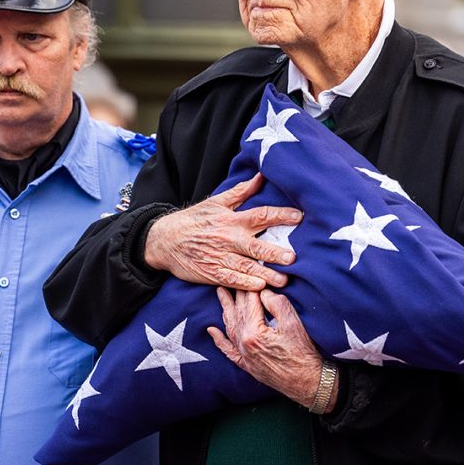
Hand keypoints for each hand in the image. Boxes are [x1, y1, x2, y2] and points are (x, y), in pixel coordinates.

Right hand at [143, 174, 300, 291]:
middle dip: (275, 253)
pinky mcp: (213, 273)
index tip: (299, 217)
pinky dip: (245, 284)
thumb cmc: (193, 220)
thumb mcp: (215, 202)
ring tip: (284, 281)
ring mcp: (220, 258)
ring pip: (247, 267)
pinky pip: (232, 280)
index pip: (261, 215)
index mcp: (231, 219)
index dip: (281, 215)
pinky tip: (259, 287)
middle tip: (293, 258)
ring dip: (266, 274)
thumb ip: (240, 192)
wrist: (164, 240)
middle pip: (256, 246)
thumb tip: (260, 176)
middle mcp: (228, 239)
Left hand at [208, 287, 330, 408]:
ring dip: (225, 309)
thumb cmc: (303, 354)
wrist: (308, 383)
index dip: (251, 284)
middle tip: (232, 275)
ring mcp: (243, 355)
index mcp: (253, 331)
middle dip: (236, 292)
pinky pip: (228, 350)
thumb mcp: (293, 323)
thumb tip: (263, 292)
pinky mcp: (246, 365)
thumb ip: (276, 303)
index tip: (251, 270)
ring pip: (230, 327)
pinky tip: (212, 331)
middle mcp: (243, 343)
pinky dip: (219, 340)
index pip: (249, 301)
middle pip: (238, 311)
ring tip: (220, 293)